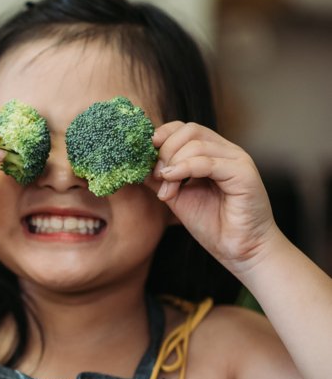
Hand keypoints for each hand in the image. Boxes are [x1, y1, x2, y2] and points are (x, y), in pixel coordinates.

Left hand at [149, 121, 278, 274]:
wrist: (239, 249)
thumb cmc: (212, 224)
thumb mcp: (176, 195)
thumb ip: (159, 177)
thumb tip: (135, 163)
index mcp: (212, 153)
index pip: (184, 128)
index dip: (161, 136)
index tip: (144, 154)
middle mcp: (226, 151)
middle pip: (189, 131)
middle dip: (165, 150)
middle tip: (156, 175)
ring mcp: (237, 159)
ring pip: (196, 145)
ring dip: (172, 165)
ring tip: (166, 190)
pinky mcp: (243, 173)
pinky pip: (208, 162)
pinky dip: (184, 169)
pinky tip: (171, 181)